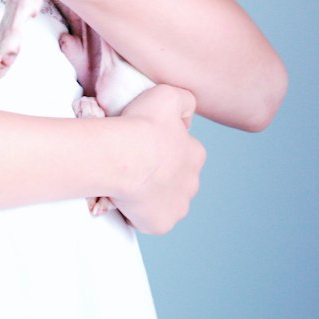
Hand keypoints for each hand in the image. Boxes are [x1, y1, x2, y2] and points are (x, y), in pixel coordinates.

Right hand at [110, 85, 205, 233]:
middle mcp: (192, 184)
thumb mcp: (167, 94)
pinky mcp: (161, 224)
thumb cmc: (142, 125)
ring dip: (152, 193)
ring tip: (129, 180)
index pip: (184, 151)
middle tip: (135, 161)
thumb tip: (187, 112)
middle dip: (160, 173)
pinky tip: (126, 198)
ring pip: (165, 200)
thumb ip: (184, 99)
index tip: (145, 142)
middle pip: (176, 178)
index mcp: (196, 155)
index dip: (163, 146)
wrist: (122, 156)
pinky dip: (140, 212)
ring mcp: (177, 207)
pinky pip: (151, 219)